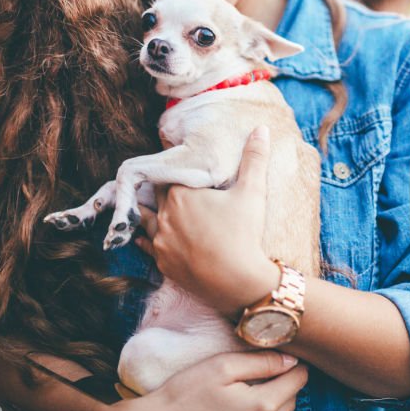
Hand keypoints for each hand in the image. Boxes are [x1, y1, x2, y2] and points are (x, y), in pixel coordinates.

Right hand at [111, 351, 307, 410]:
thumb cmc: (187, 393)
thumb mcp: (223, 367)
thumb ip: (261, 361)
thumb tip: (291, 358)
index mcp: (264, 405)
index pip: (299, 378)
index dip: (294, 360)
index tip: (282, 349)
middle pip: (293, 396)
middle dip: (285, 378)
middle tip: (265, 362)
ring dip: (275, 395)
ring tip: (252, 380)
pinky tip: (242, 401)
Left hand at [135, 127, 278, 316]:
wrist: (239, 282)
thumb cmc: (244, 234)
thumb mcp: (252, 192)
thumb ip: (254, 158)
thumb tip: (261, 128)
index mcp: (181, 195)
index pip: (171, 176)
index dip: (177, 173)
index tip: (181, 171)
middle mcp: (165, 216)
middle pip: (158, 197)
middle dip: (164, 191)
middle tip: (172, 187)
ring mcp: (162, 242)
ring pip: (148, 220)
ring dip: (152, 214)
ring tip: (155, 209)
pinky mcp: (164, 264)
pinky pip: (148, 247)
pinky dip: (149, 240)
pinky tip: (148, 238)